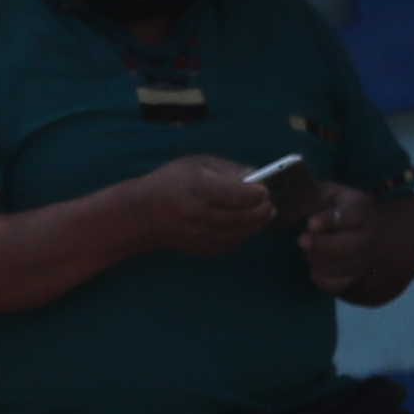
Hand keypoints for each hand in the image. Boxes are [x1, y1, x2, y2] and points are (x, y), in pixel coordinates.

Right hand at [125, 157, 277, 254]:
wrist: (144, 213)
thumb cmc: (172, 182)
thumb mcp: (198, 163)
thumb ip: (228, 170)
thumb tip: (255, 177)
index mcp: (199, 187)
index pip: (239, 194)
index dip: (258, 193)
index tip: (264, 189)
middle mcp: (198, 214)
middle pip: (243, 217)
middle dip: (262, 210)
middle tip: (270, 204)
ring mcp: (199, 235)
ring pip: (239, 234)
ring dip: (256, 225)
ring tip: (263, 215)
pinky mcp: (199, 249)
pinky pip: (230, 244)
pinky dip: (243, 235)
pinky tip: (246, 226)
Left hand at [296, 181, 384, 291]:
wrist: (356, 227)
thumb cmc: (332, 205)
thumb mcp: (325, 192)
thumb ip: (312, 196)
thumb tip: (290, 204)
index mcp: (361, 209)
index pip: (351, 216)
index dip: (330, 221)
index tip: (311, 224)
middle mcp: (368, 235)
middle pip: (349, 248)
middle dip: (321, 246)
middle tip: (301, 240)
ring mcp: (363, 258)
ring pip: (341, 268)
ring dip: (317, 260)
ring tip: (306, 249)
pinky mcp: (353, 276)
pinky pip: (337, 285)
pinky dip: (321, 279)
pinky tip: (313, 268)